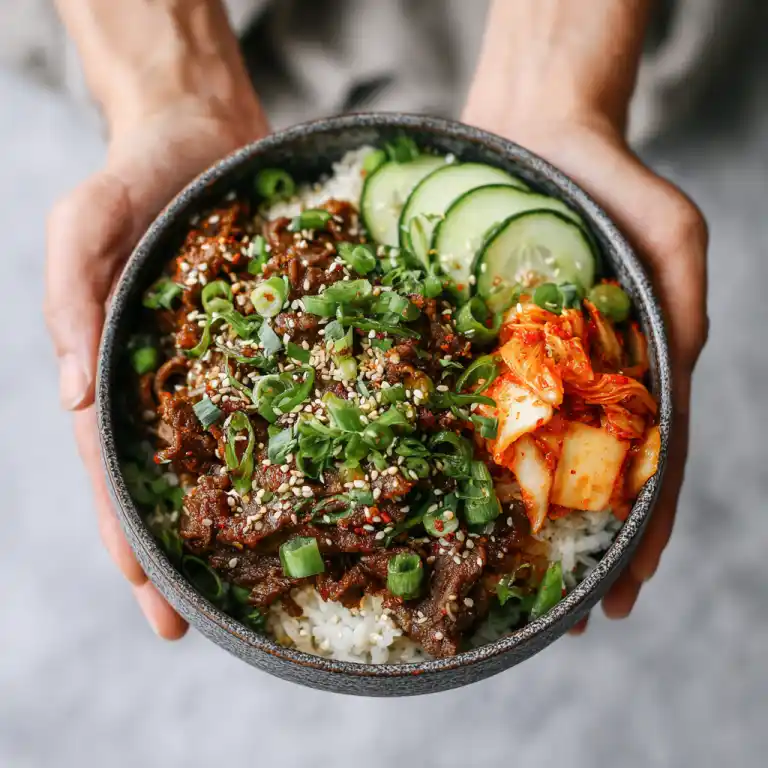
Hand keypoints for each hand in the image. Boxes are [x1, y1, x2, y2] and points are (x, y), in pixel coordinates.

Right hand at [45, 99, 269, 637]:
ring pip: (227, 455)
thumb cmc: (132, 177)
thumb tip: (73, 395)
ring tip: (263, 581)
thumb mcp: (82, 224)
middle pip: (168, 480)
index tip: (149, 596)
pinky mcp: (267, 340)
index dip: (128, 533)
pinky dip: (291, 445)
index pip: (112, 469)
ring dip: (238, 519)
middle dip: (176, 553)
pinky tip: (318, 487)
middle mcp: (167, 380)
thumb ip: (71, 299)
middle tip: (198, 626)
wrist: (199, 133)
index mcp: (114, 367)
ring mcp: (220, 364)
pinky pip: (281, 398)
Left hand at [462, 109, 707, 627]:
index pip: (646, 467)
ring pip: (526, 456)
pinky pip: (472, 406)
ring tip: (509, 586)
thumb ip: (677, 310)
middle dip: (577, 549)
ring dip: (523, 524)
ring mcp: (528, 367)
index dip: (639, 531)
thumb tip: (675, 379)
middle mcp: (578, 380)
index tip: (621, 593)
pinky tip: (452, 500)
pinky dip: (470, 455)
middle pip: (584, 479)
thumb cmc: (613, 182)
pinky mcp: (481, 346)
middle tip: (560, 618)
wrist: (536, 134)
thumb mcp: (671, 237)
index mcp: (632, 372)